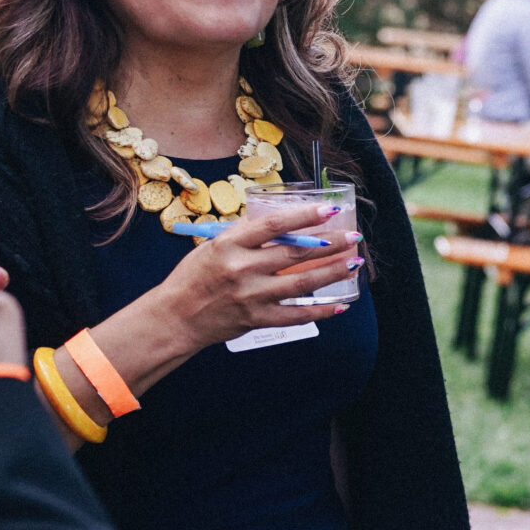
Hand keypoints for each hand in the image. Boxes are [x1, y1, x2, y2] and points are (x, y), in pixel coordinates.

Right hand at [152, 200, 361, 353]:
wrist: (175, 317)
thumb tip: (281, 220)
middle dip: (331, 244)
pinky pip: (296, 316)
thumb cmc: (194, 277)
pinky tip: (340, 305)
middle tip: (354, 237)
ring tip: (354, 263)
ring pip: (302, 283)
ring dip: (332, 272)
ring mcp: (251, 296)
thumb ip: (245, 234)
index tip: (330, 209)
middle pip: (296, 254)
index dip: (305, 216)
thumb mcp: (213, 246)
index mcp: (230, 245)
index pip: (274, 225)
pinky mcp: (256, 319)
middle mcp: (242, 269)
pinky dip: (320, 312)